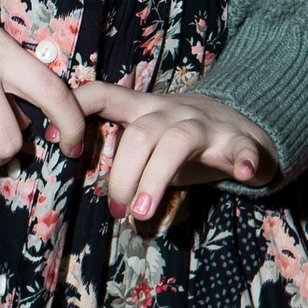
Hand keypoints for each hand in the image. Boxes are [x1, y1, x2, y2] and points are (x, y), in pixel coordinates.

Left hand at [74, 78, 276, 222]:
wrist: (246, 126)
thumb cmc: (185, 141)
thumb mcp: (148, 138)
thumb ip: (120, 151)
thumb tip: (78, 179)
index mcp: (144, 109)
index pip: (102, 94)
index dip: (76, 111)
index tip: (62, 144)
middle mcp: (172, 112)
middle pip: (140, 134)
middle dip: (123, 176)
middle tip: (118, 212)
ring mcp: (207, 126)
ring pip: (177, 142)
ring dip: (157, 177)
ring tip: (144, 213)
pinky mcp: (240, 142)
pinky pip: (243, 148)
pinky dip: (245, 160)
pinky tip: (244, 175)